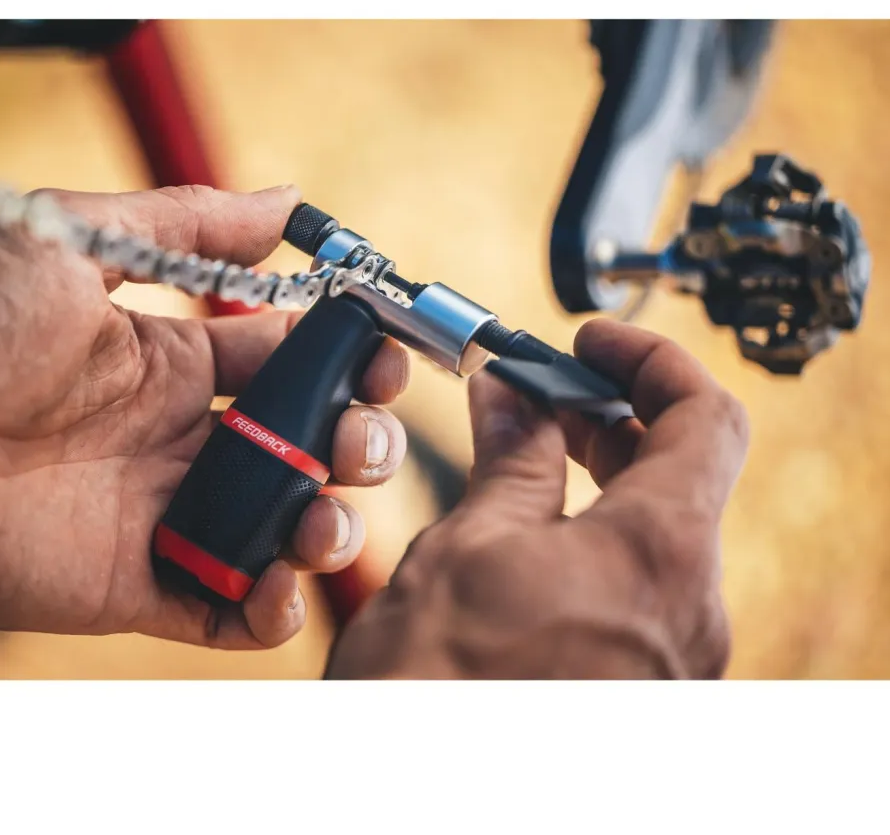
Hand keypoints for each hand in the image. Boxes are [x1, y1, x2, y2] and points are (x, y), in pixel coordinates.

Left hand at [0, 184, 408, 648]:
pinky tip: (278, 580)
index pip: (293, 359)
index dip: (350, 355)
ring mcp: (167, 512)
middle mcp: (184, 436)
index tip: (387, 352)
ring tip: (322, 513)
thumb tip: (288, 198)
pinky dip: (270, 610)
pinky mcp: (140, 584)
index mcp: (177, 361)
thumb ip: (189, 223)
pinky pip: (225, 610)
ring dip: (330, 525)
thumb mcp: (76, 239)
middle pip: (306, 444)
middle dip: (357, 439)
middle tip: (359, 436)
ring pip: (283, 527)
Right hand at [325, 320, 748, 678]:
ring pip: (662, 531)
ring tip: (532, 450)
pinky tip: (536, 527)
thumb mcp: (467, 544)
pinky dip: (598, 533)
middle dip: (616, 415)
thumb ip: (513, 458)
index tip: (593, 340)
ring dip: (604, 474)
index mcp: (657, 556)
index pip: (703, 417)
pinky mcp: (642, 686)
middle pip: (687, 472)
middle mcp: (689, 612)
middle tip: (549, 390)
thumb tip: (516, 396)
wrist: (424, 803)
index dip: (650, 360)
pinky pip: (641, 586)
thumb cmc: (435, 692)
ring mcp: (672, 658)